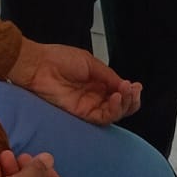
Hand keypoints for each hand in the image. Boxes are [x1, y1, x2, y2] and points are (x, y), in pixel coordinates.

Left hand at [8, 40, 140, 123]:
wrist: (40, 65)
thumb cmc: (60, 59)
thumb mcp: (91, 63)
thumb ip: (108, 76)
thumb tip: (127, 85)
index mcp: (98, 82)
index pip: (119, 92)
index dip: (130, 91)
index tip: (136, 85)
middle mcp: (95, 96)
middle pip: (120, 105)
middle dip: (131, 100)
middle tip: (134, 90)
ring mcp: (89, 105)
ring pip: (114, 113)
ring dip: (125, 104)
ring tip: (126, 92)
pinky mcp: (82, 114)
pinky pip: (102, 118)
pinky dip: (113, 110)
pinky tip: (116, 98)